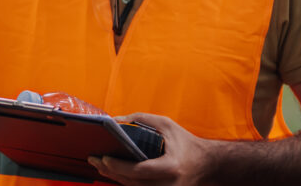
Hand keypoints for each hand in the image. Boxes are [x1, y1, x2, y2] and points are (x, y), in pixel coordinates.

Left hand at [88, 113, 210, 185]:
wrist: (207, 164)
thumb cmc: (185, 142)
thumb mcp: (165, 124)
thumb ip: (140, 120)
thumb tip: (115, 121)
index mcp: (171, 167)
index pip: (140, 170)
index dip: (119, 166)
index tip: (103, 157)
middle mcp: (168, 184)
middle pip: (133, 182)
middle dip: (110, 171)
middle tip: (94, 159)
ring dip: (115, 177)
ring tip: (100, 164)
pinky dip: (126, 181)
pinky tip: (114, 171)